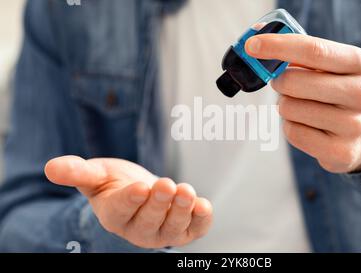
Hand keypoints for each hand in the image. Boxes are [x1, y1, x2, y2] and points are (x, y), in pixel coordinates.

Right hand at [45, 156, 212, 247]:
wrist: (140, 190)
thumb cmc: (115, 183)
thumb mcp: (95, 174)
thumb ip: (77, 172)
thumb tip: (51, 167)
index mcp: (114, 215)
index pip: (121, 210)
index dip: (131, 200)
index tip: (140, 187)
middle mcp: (138, 229)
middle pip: (149, 220)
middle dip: (159, 203)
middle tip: (167, 185)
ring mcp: (163, 232)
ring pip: (173, 228)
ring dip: (181, 210)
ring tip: (186, 191)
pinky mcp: (185, 229)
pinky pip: (195, 229)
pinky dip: (201, 219)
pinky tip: (203, 205)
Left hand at [246, 34, 360, 172]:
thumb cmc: (340, 92)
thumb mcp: (333, 66)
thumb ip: (301, 53)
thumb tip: (259, 42)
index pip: (313, 50)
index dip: (278, 47)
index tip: (252, 46)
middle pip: (294, 82)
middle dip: (279, 82)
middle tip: (283, 84)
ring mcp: (354, 126)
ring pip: (290, 109)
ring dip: (286, 106)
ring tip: (303, 107)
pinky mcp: (342, 152)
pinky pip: (293, 133)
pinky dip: (291, 127)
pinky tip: (307, 125)